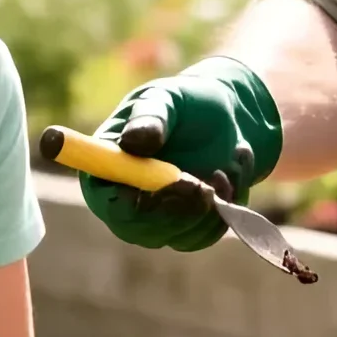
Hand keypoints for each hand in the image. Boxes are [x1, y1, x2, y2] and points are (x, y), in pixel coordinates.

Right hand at [79, 57, 282, 252]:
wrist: (224, 117)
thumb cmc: (185, 103)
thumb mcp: (167, 100)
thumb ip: (149, 117)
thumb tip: (132, 142)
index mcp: (107, 169)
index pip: (109, 203)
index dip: (137, 205)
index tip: (174, 183)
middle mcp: (125, 201)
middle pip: (141, 230)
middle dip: (179, 211)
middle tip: (207, 186)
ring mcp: (156, 218)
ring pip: (177, 235)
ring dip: (207, 208)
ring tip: (224, 170)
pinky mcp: (186, 226)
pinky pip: (203, 236)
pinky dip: (223, 212)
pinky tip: (229, 180)